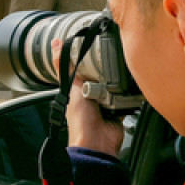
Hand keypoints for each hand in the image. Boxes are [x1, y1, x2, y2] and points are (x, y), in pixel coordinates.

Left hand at [51, 39, 124, 157]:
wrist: (98, 141)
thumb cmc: (80, 118)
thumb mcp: (70, 86)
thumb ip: (63, 67)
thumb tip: (55, 43)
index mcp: (78, 90)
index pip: (84, 68)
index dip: (89, 58)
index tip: (97, 43)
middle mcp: (91, 96)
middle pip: (102, 76)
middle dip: (107, 70)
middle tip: (115, 59)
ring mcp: (106, 103)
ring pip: (115, 86)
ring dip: (118, 83)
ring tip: (122, 73)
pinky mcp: (119, 110)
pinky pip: (125, 98)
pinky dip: (127, 94)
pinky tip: (129, 87)